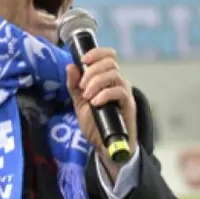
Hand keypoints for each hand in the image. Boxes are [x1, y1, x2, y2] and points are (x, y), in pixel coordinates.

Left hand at [66, 47, 137, 180]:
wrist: (105, 146)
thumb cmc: (96, 124)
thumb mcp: (79, 103)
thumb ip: (74, 85)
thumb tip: (70, 66)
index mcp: (107, 78)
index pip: (108, 55)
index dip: (96, 53)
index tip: (82, 60)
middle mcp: (118, 82)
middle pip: (110, 62)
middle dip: (92, 71)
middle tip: (82, 86)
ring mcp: (125, 92)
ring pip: (114, 74)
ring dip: (96, 82)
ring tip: (87, 97)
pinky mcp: (129, 105)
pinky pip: (119, 91)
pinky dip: (105, 94)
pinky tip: (95, 103)